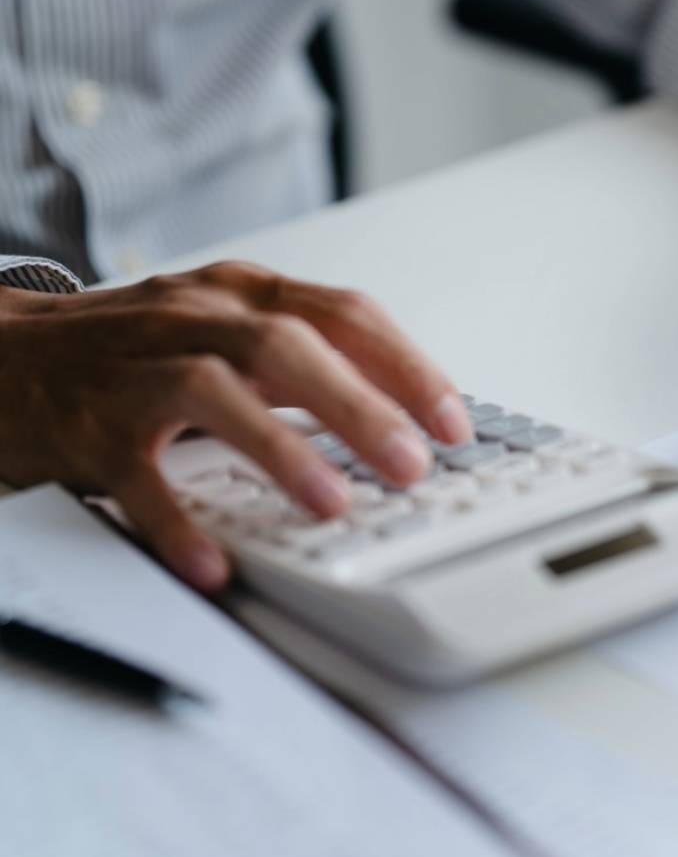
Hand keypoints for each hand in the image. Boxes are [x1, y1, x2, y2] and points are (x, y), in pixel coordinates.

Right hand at [0, 261, 471, 590]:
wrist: (1, 354)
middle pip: (287, 346)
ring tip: (335, 504)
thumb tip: (403, 417)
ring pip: (213, 392)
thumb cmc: (133, 348)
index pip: (343, 314)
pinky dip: (175, 520)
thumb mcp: (225, 330)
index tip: (453, 422)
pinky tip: (212, 562)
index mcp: (240, 294)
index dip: (407, 367)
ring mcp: (135, 369)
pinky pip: (132, 475)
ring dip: (281, 449)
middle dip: (360, 405)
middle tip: (413, 464)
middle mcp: (192, 318)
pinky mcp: (85, 426)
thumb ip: (305, 361)